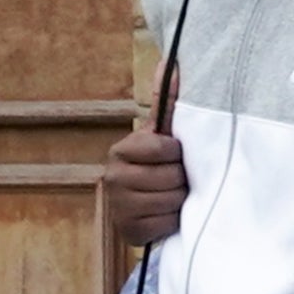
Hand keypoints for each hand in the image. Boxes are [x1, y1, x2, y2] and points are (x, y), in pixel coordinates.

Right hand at [102, 65, 186, 257]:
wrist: (146, 209)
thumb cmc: (160, 165)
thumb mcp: (162, 134)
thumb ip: (166, 101)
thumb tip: (170, 62)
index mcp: (121, 150)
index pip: (162, 148)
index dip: (176, 153)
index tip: (175, 155)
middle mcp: (113, 177)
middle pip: (170, 177)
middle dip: (181, 179)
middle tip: (176, 180)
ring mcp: (118, 206)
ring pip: (170, 201)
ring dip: (179, 201)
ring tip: (173, 196)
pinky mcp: (127, 231)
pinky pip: (165, 225)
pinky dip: (172, 222)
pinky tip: (167, 216)